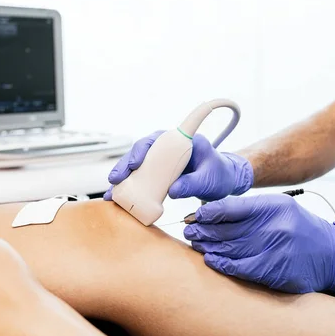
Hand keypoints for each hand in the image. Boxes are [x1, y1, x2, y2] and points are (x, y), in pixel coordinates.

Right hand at [104, 131, 253, 201]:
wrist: (223, 180)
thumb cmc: (218, 174)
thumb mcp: (209, 180)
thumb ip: (193, 184)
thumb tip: (172, 191)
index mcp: (182, 141)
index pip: (157, 139)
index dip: (143, 149)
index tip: (135, 163)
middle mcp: (168, 148)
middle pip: (141, 151)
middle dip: (125, 164)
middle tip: (116, 179)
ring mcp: (162, 160)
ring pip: (137, 164)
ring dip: (122, 176)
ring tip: (111, 192)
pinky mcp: (158, 172)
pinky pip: (140, 176)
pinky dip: (128, 186)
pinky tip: (117, 196)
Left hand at [183, 194, 334, 293]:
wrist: (332, 254)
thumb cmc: (298, 228)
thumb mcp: (278, 208)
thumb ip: (249, 209)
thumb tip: (211, 212)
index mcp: (272, 206)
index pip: (231, 207)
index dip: (207, 212)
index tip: (193, 216)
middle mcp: (273, 226)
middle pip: (226, 229)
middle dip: (203, 230)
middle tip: (188, 230)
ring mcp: (274, 250)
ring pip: (229, 248)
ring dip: (208, 246)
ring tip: (194, 243)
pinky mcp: (274, 271)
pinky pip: (240, 267)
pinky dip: (221, 263)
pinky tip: (210, 259)